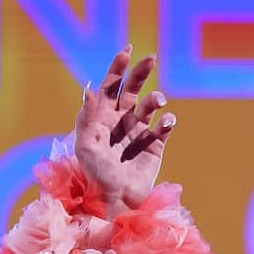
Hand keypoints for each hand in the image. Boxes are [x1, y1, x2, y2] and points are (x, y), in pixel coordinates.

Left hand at [74, 45, 176, 216]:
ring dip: (155, 99)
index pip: (110, 87)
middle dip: (141, 72)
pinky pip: (164, 127)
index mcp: (101, 119)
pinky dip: (166, 121)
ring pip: (151, 105)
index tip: (126, 51)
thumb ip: (87, 117)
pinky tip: (164, 122)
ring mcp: (138, 132)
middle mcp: (120, 121)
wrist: (114, 202)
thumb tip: (88, 88)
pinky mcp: (155, 145)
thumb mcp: (86, 146)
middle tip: (151, 59)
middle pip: (133, 89)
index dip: (117, 69)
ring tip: (158, 102)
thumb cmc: (94, 176)